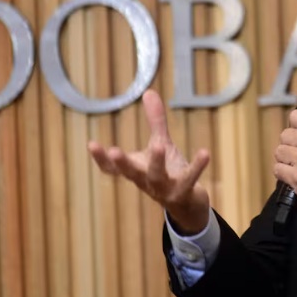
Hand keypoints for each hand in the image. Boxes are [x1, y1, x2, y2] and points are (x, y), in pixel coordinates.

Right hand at [88, 89, 210, 233]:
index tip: (92, 144)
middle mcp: (146, 182)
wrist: (188, 205)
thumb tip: (149, 91)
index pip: (112, 169)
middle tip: (113, 151)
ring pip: (158, 177)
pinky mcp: (183, 192)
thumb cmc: (169, 172)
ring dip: (157, 162)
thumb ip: (155, 121)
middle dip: (122, 163)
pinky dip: (196, 167)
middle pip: (132, 173)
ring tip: (160, 146)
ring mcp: (164, 189)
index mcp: (137, 171)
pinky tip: (204, 153)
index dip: (100, 159)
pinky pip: (189, 179)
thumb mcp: (160, 144)